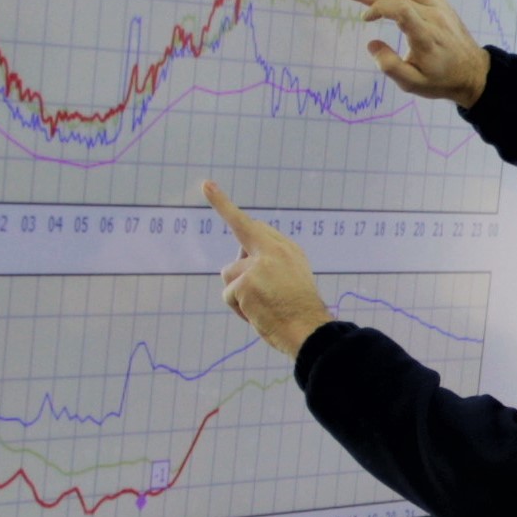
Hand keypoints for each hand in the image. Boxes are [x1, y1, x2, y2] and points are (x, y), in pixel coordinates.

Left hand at [204, 182, 331, 355]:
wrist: (311, 331)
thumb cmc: (300, 312)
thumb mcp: (293, 280)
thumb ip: (267, 264)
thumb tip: (236, 264)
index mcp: (286, 249)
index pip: (253, 225)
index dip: (225, 206)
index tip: (206, 185)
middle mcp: (273, 250)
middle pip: (239, 246)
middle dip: (227, 229)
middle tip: (221, 218)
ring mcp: (258, 266)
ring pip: (230, 274)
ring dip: (240, 295)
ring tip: (264, 308)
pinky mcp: (245, 283)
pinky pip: (229, 296)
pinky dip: (240, 309)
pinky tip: (259, 315)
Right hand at [340, 0, 490, 107]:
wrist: (473, 73)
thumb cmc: (442, 80)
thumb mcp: (414, 84)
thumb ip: (390, 66)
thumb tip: (371, 44)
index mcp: (425, 37)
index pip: (400, 11)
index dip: (379, 9)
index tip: (365, 19)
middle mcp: (432, 17)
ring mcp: (438, 7)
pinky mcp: (442, 3)